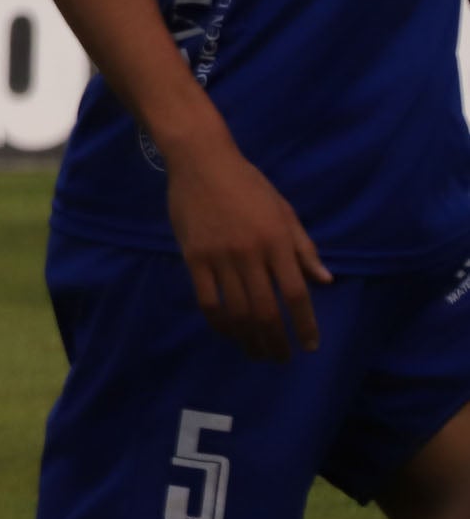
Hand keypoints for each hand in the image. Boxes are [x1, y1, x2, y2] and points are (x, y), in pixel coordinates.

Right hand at [165, 134, 330, 359]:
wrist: (201, 160)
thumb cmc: (248, 183)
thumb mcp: (284, 210)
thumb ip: (303, 247)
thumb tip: (324, 281)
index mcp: (277, 241)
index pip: (296, 293)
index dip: (305, 324)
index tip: (310, 346)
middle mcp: (250, 253)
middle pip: (266, 310)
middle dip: (276, 341)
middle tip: (281, 358)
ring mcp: (219, 257)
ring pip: (237, 310)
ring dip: (249, 338)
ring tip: (256, 353)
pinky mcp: (194, 257)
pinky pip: (207, 300)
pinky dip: (219, 322)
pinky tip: (228, 331)